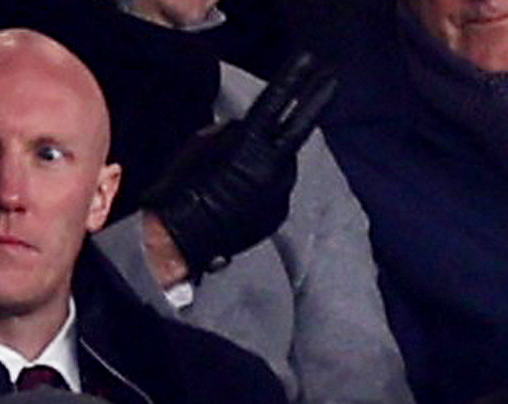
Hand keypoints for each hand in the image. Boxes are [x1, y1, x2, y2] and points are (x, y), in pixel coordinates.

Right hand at [141, 51, 335, 274]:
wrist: (183, 237)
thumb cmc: (183, 188)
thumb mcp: (199, 147)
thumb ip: (227, 133)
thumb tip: (240, 129)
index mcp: (252, 144)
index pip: (277, 103)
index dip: (295, 81)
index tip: (312, 62)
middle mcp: (276, 168)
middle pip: (296, 131)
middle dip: (309, 108)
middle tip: (324, 85)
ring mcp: (282, 193)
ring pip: (283, 164)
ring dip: (272, 159)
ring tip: (241, 170)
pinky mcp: (279, 215)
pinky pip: (276, 192)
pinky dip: (265, 188)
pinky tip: (241, 194)